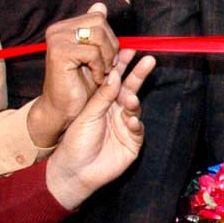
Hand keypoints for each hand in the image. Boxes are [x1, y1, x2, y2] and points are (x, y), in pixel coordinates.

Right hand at [27, 2, 118, 147]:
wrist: (64, 108)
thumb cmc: (81, 82)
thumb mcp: (96, 53)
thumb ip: (99, 31)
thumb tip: (100, 5)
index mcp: (66, 26)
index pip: (99, 17)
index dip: (110, 38)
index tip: (108, 56)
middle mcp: (57, 30)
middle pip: (100, 23)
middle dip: (110, 47)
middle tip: (106, 66)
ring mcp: (56, 40)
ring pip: (98, 36)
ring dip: (107, 58)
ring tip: (102, 72)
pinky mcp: (59, 53)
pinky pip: (92, 53)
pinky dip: (100, 68)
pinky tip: (95, 78)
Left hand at [45, 51, 154, 209]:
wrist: (74, 171)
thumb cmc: (75, 142)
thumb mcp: (87, 115)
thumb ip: (102, 96)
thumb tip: (115, 75)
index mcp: (104, 102)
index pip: (116, 80)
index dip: (123, 66)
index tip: (129, 51)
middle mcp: (117, 111)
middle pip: (131, 89)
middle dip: (139, 75)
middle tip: (149, 60)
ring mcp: (126, 126)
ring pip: (135, 107)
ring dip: (134, 101)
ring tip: (129, 99)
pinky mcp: (133, 142)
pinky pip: (138, 129)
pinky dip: (136, 124)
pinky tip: (131, 122)